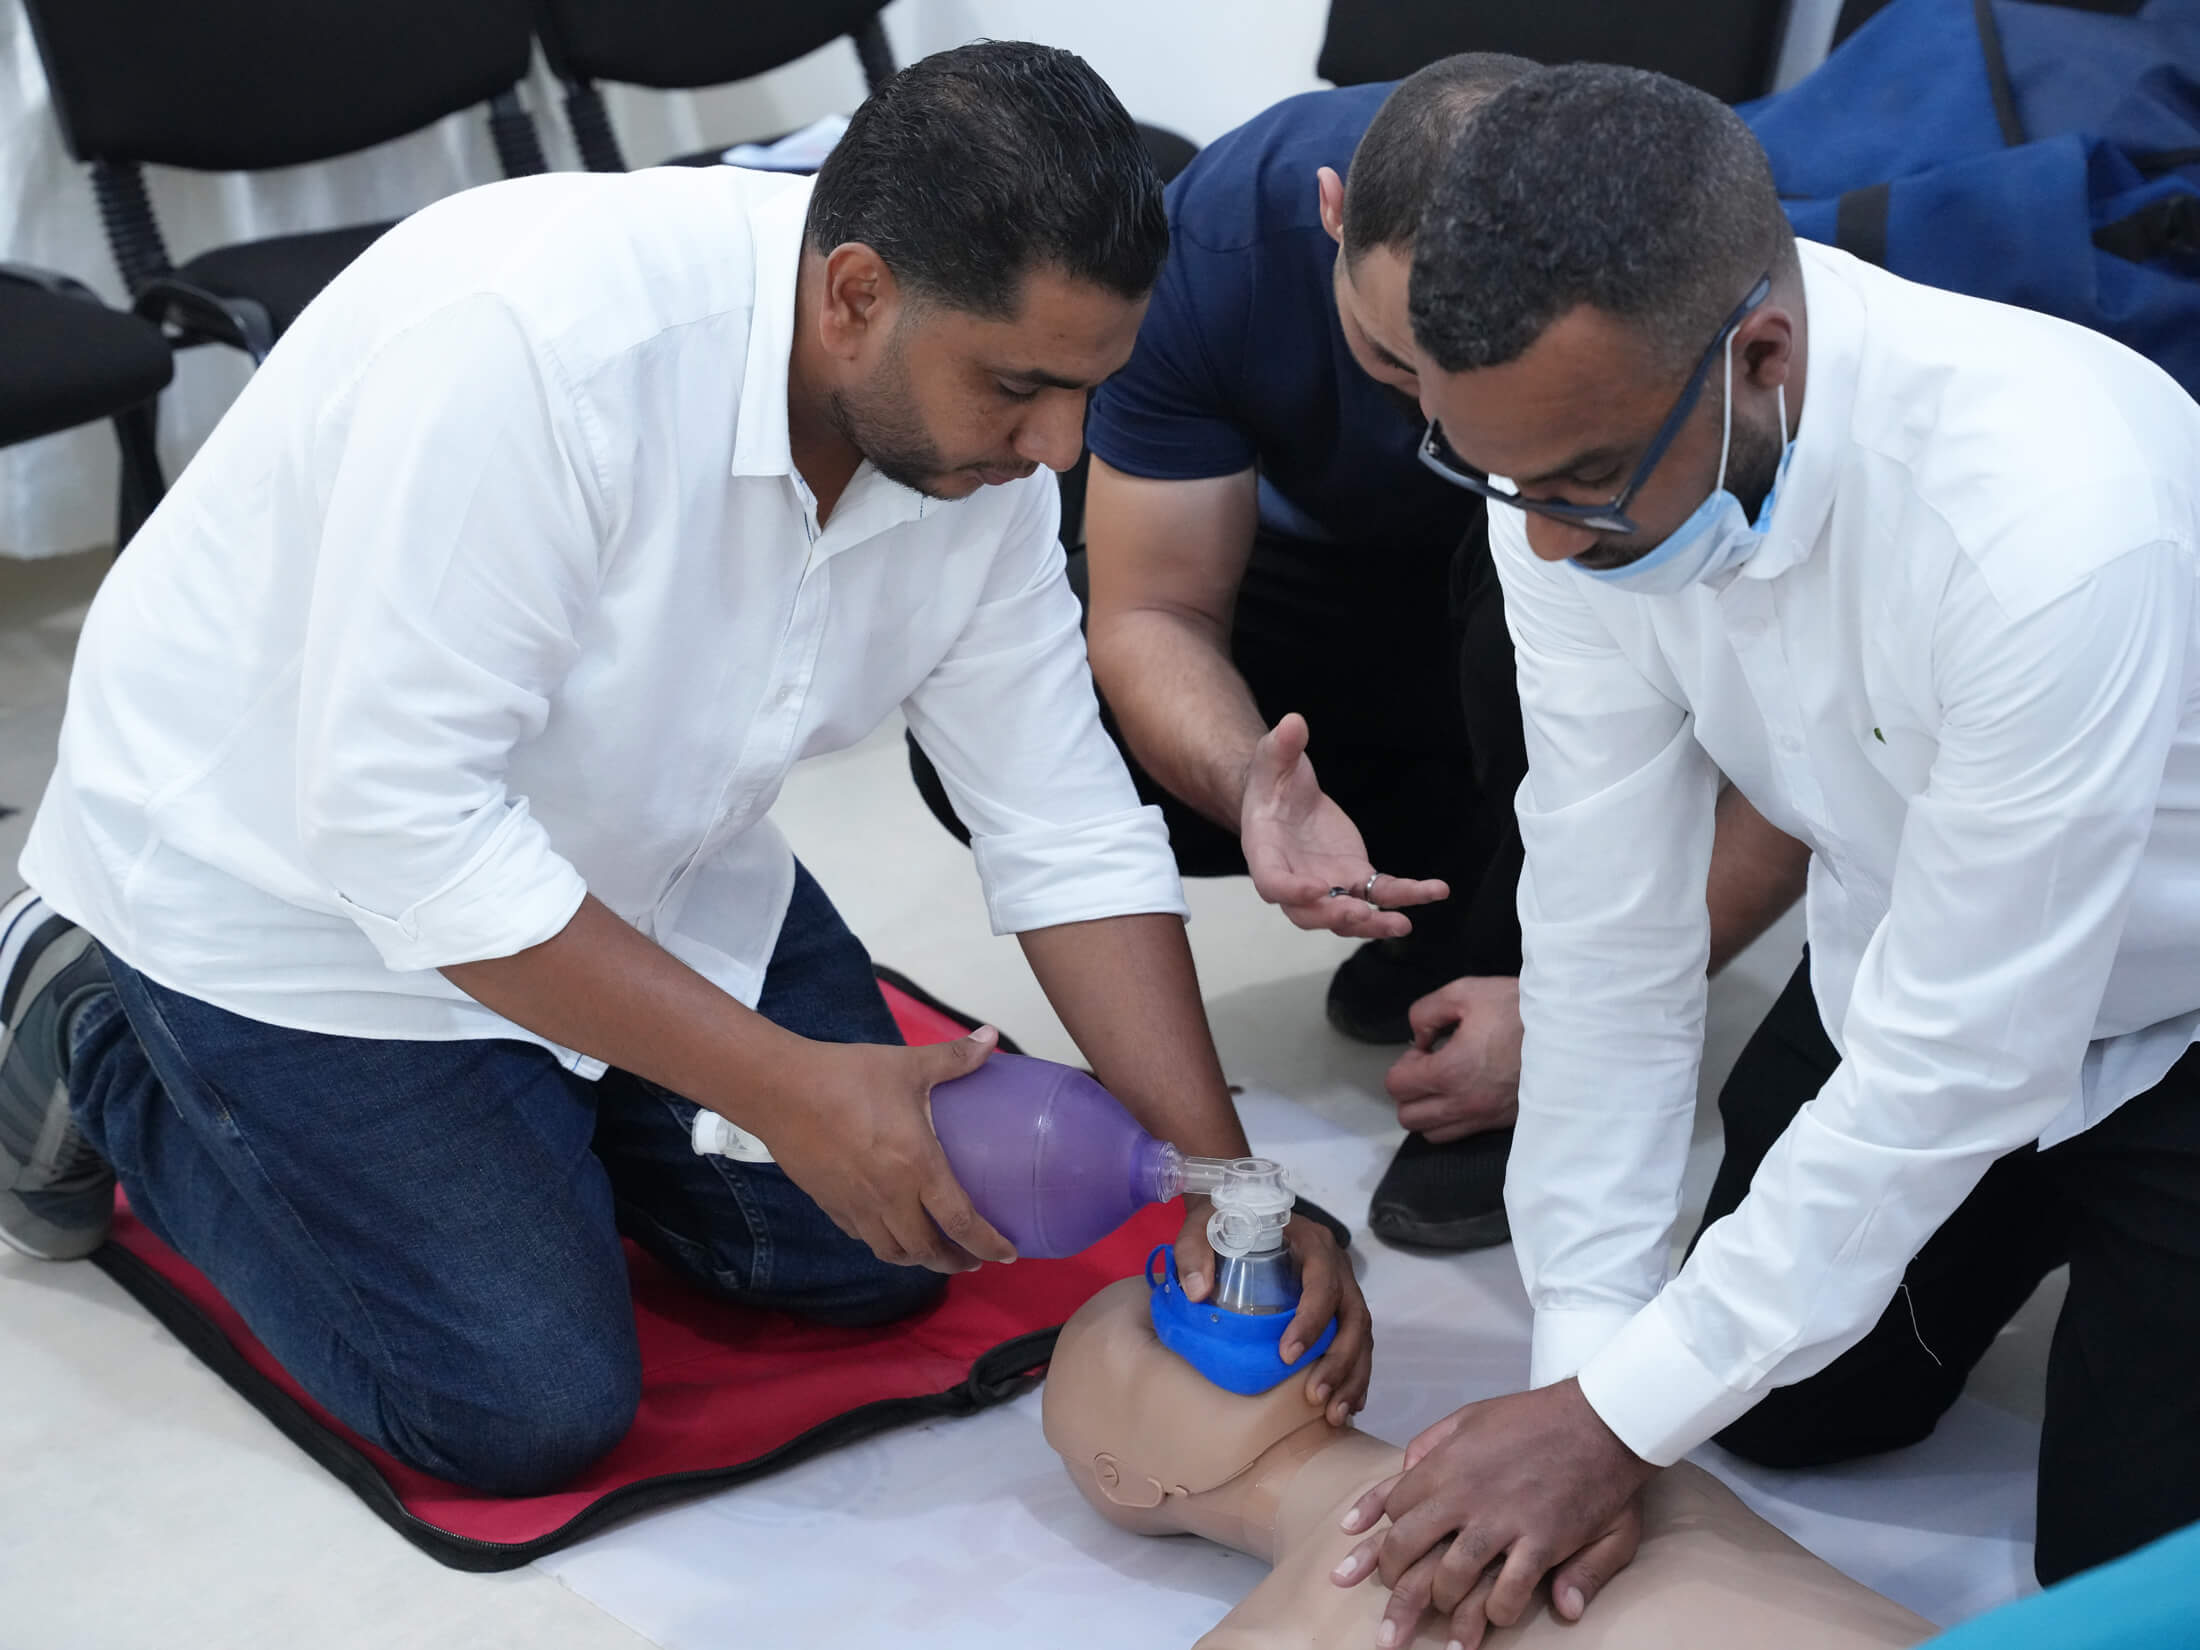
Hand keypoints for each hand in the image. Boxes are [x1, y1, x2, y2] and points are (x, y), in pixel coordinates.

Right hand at [756, 1027, 1017, 1273]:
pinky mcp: (830, 1205)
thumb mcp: (907, 1065)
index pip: (961, 1221)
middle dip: (955, 1261)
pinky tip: (891, 1231)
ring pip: (893, 1252)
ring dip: (920, 1260)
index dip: (988, 1244)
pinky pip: (864, 1237)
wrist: (780, 1090)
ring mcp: (857, 1206)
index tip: (1008, 1255)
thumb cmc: (847, 1077)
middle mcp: (890, 1197)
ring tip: (936, 1253)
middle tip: (973, 1258)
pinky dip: (885, 1243)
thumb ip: (954, 1057)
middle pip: (928, 1250)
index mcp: (917, 1167)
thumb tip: (991, 1036)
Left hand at [1177, 1203, 1373, 1424]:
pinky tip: (1348, 1405)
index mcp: (1312, 1243)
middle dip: (1339, 1361)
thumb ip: (1194, 1252)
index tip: (1287, 1354)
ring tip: (1334, 1414)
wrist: (1242, 1211)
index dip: (1312, 1320)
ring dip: (1351, 1376)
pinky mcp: (1342, 1308)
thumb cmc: (1227, 1221)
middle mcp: (1337, 1266)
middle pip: (1355, 1316)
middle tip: (1315, 1397)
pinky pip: (1359, 1343)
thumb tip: (1197, 1292)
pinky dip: (1355, 1375)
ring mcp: (1344, 1288)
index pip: (1322, 1283)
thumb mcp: (1204, 1226)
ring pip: (1362, 1335)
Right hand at [1240, 713, 1447, 940]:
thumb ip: (1281, 745)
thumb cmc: (1272, 782)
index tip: (1317, 888)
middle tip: (1360, 914)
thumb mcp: (1272, 757)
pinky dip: (1407, 895)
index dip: (1292, 890)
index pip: (1273, 883)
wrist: (1285, 797)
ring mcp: (1327, 884)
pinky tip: (1436, 891)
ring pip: (1346, 915)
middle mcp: (1294, 880)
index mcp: (1266, 854)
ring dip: (1372, 924)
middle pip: (1309, 913)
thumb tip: (1293, 722)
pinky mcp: (1354, 877)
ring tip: (1401, 924)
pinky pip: (1380, 892)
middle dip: (1335, 916)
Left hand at [1330, 1381, 1655, 1647]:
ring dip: (1443, 1607)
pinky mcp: (1542, 1541)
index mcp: (1444, 1465)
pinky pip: (1509, 1591)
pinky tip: (1495, 1618)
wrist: (1600, 1418)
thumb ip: (1432, 1441)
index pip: (1394, 1509)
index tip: (1362, 1566)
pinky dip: (1497, 1612)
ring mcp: (1502, 1520)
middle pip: (1408, 1549)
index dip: (1379, 1539)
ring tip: (1441, 1630)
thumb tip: (1404, 1469)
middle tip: (1389, 1621)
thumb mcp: (1471, 1414)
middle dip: (1393, 1588)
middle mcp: (1464, 1495)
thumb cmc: (1535, 1416)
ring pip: (1452, 1577)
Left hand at [1383, 977, 1522, 1142]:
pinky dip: (1453, 1119)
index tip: (1426, 1049)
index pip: (1397, 1086)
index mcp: (1451, 1072)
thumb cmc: (1517, 1009)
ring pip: (1432, 1133)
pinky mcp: (1502, 1124)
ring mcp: (1485, 1118)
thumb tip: (1419, 1039)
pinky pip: (1461, 1134)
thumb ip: (1425, 1012)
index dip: (1404, 1064)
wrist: (1570, 1032)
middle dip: (1411, 1091)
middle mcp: (1464, 1104)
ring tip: (1448, 1082)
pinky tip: (1467, 1092)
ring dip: (1429, 1109)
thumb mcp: (1464, 992)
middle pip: (1409, 1117)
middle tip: (1432, 1066)